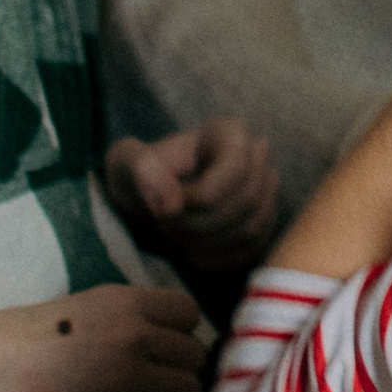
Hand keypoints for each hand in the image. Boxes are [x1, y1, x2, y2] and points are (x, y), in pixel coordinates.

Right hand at [0, 283, 209, 391]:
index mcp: (124, 300)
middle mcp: (134, 332)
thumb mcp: (81, 306)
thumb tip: (157, 335)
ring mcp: (126, 371)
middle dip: (179, 366)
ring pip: (187, 387)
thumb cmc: (19, 334)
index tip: (164, 344)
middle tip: (154, 378)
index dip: (179, 330)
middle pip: (194, 352)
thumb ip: (124, 317)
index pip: (188, 311)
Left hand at [105, 120, 281, 271]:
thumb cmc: (139, 176)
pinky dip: (218, 259)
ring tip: (174, 237)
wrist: (149, 201)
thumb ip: (142, 169)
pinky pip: (253, 250)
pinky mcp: (263, 226)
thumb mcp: (125, 162)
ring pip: (252, 227)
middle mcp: (257, 158)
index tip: (166, 210)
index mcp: (231, 132)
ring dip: (206, 243)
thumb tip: (172, 204)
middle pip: (247, 199)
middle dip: (199, 223)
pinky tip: (191, 252)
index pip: (236, 167)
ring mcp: (265, 193)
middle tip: (163, 227)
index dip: (202, 197)